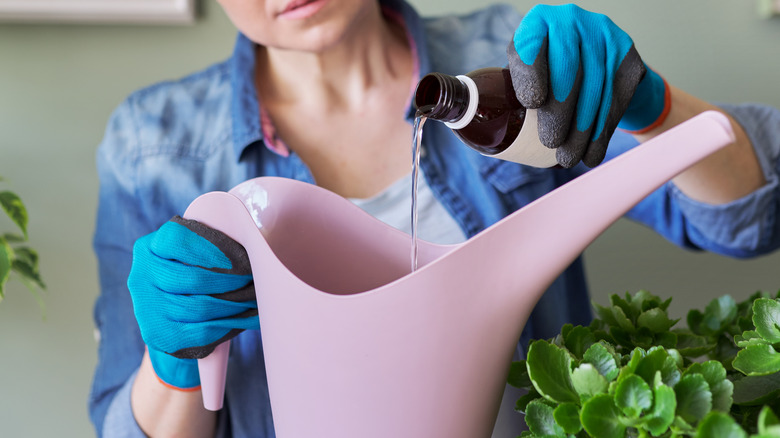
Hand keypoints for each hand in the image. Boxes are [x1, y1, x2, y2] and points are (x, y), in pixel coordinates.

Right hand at [128, 216, 257, 389]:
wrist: (172, 322)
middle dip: (231, 280)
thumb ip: (209, 245)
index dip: (213, 249)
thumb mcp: (191, 255)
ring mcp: (145, 308)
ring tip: (255, 299)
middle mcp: (140, 277)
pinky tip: (247, 319)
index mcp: (148, 248)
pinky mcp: (158, 335)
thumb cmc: (192, 277)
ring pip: (198, 307)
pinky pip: (200, 331)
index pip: (178, 239)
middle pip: (193, 279)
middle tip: (255, 280)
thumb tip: (250, 242)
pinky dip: (228, 325)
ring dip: (234, 304)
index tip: (242, 258)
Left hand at [507, 4, 668, 167]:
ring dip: (582, 131)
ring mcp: (603, 34)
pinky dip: (603, 131)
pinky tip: (592, 152)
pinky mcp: (626, 54)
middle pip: (567, 70)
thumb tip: (498, 125)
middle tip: (551, 143)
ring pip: (595, 88)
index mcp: (538, 23)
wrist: (592, 57)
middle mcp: (572, 20)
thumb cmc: (545, 70)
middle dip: (559, 113)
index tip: (532, 103)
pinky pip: (616, 97)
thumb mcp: (523, 71)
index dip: (532, 73)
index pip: (532, 44)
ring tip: (569, 158)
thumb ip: (511, 89)